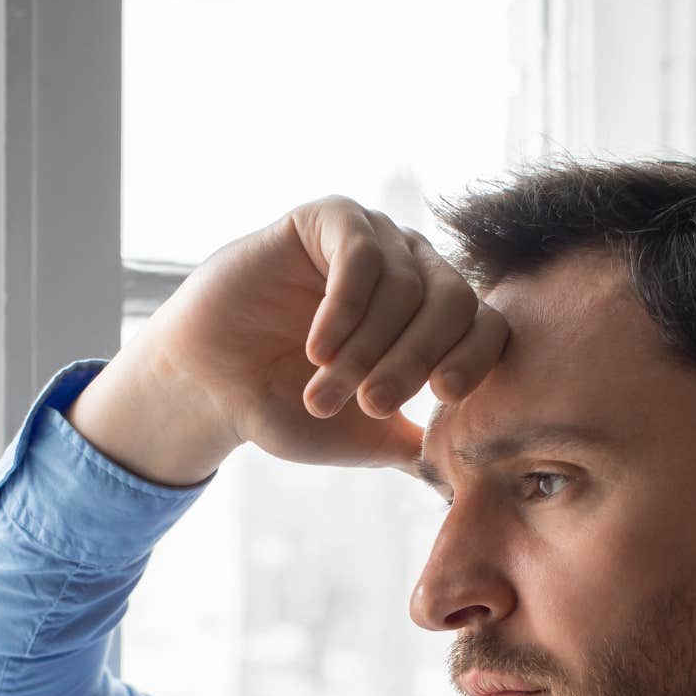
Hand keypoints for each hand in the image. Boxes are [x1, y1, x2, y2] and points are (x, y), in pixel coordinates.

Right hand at [66, 196, 508, 485]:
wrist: (210, 386)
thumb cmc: (287, 409)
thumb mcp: (367, 438)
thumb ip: (419, 447)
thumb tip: (470, 477)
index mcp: (434, 316)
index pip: (485, 325)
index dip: (473, 360)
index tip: (443, 398)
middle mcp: (412, 268)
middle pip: (452, 302)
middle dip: (413, 361)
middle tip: (372, 404)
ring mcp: (373, 239)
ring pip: (405, 285)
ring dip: (366, 347)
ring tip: (324, 390)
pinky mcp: (329, 218)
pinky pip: (361, 254)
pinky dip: (345, 308)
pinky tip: (318, 349)